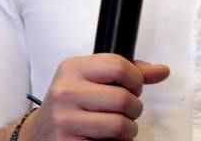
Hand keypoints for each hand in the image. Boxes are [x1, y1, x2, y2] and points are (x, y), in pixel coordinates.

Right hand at [22, 54, 168, 139]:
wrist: (38, 134)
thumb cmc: (72, 104)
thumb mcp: (92, 79)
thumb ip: (128, 73)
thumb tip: (162, 71)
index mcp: (72, 68)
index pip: (119, 66)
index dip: (135, 79)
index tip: (133, 88)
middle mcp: (65, 92)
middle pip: (123, 98)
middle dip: (134, 109)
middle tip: (126, 112)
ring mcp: (64, 120)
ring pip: (120, 125)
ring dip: (128, 130)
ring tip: (118, 128)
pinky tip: (105, 139)